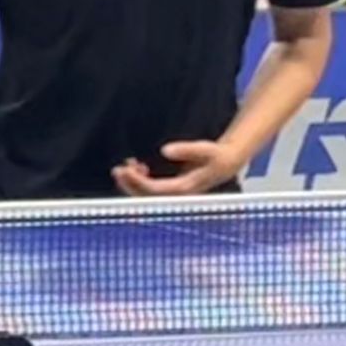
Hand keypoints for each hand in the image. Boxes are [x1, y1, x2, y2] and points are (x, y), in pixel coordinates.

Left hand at [112, 140, 239, 196]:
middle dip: (130, 185)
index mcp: (184, 188)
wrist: (227, 162)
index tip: (126, 169)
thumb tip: (163, 150)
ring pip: (148, 195)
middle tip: (117, 170)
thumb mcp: (205, 149)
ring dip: (134, 183)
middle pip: (148, 197)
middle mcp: (177, 194)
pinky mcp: (173, 188)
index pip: (155, 190)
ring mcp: (174, 193)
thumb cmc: (216, 155)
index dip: (138, 181)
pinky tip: (137, 167)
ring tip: (125, 166)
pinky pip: (151, 189)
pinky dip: (141, 180)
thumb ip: (185, 150)